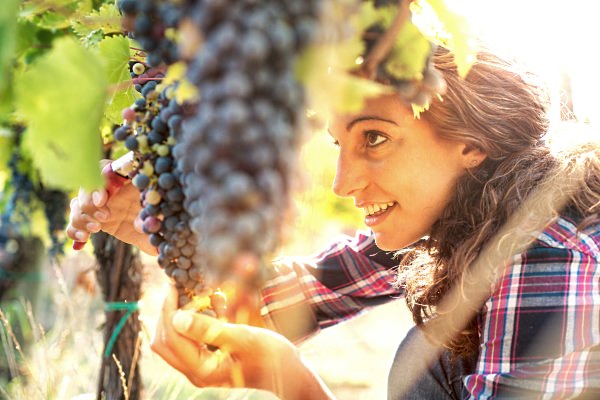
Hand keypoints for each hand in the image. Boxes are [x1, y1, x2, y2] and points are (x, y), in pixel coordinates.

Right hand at [66, 160, 156, 254]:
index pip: (103, 169)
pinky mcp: (91, 221)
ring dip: (81, 218)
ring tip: (96, 229)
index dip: (99, 183)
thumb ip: (152, 219)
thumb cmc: (158, 210)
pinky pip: (74, 224)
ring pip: (76, 206)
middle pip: (85, 188)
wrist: (154, 224)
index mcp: (123, 178)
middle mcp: (106, 189)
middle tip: (105, 216)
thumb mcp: (159, 211)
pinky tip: (81, 243)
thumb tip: (146, 232)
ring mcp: (96, 205)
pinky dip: (75, 232)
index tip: (102, 200)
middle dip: (90, 203)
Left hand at [151, 284, 334, 399]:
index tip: (174, 284)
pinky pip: (186, 339)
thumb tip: (177, 318)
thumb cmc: (271, 355)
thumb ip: (210, 329)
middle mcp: (196, 372)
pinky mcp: (207, 360)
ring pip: (172, 340)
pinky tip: (207, 305)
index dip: (168, 309)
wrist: (288, 373)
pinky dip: (189, 320)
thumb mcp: (243, 337)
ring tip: (191, 293)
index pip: (171, 338)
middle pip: (164, 341)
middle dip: (167, 312)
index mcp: (203, 369)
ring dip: (177, 315)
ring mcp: (200, 367)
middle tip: (177, 287)